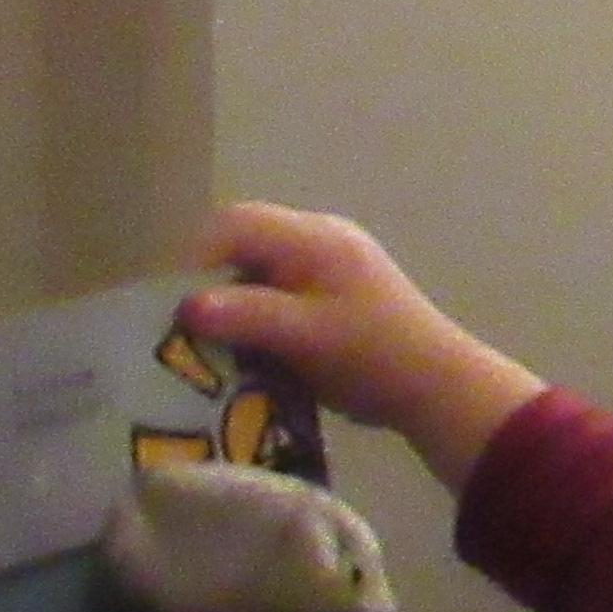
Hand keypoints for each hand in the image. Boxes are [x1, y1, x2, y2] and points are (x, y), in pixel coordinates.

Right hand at [180, 203, 544, 488]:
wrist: (439, 388)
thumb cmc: (375, 355)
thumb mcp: (306, 336)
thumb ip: (247, 316)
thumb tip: (186, 306)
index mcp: (314, 238)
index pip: (234, 223)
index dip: (194, 258)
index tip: (173, 304)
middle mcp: (319, 241)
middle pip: (242, 244)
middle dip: (209, 282)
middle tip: (183, 327)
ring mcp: (326, 268)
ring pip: (255, 272)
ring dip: (231, 303)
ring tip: (208, 344)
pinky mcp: (329, 297)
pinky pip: (275, 294)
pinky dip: (254, 318)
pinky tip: (244, 351)